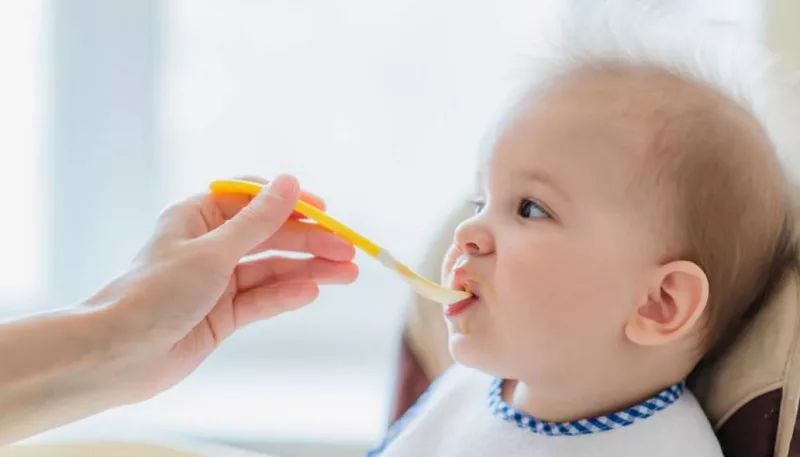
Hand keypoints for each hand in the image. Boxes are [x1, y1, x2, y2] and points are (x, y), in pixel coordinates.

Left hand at [86, 174, 357, 400]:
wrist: (119, 355)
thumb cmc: (156, 292)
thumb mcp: (213, 251)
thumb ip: (257, 221)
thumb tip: (290, 182)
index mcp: (199, 216)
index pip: (254, 199)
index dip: (291, 202)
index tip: (326, 209)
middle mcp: (210, 244)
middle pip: (270, 236)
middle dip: (310, 241)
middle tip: (348, 250)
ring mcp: (218, 281)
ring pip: (272, 269)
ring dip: (308, 269)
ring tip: (347, 274)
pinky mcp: (223, 314)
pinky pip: (262, 299)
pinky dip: (286, 295)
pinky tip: (313, 291)